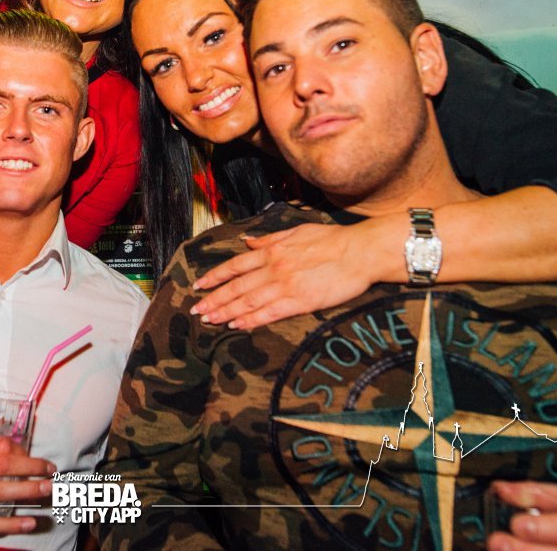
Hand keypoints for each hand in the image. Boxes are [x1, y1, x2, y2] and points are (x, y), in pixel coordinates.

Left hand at [190, 217, 403, 329]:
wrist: (360, 251)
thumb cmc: (332, 239)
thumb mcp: (297, 231)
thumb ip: (270, 239)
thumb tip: (247, 241)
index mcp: (272, 251)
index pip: (235, 265)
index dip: (214, 276)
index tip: (198, 285)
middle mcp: (274, 268)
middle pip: (236, 286)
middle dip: (214, 299)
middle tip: (196, 310)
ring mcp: (285, 285)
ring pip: (248, 301)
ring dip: (226, 312)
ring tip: (209, 320)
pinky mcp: (300, 301)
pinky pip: (269, 313)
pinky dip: (250, 320)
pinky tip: (236, 325)